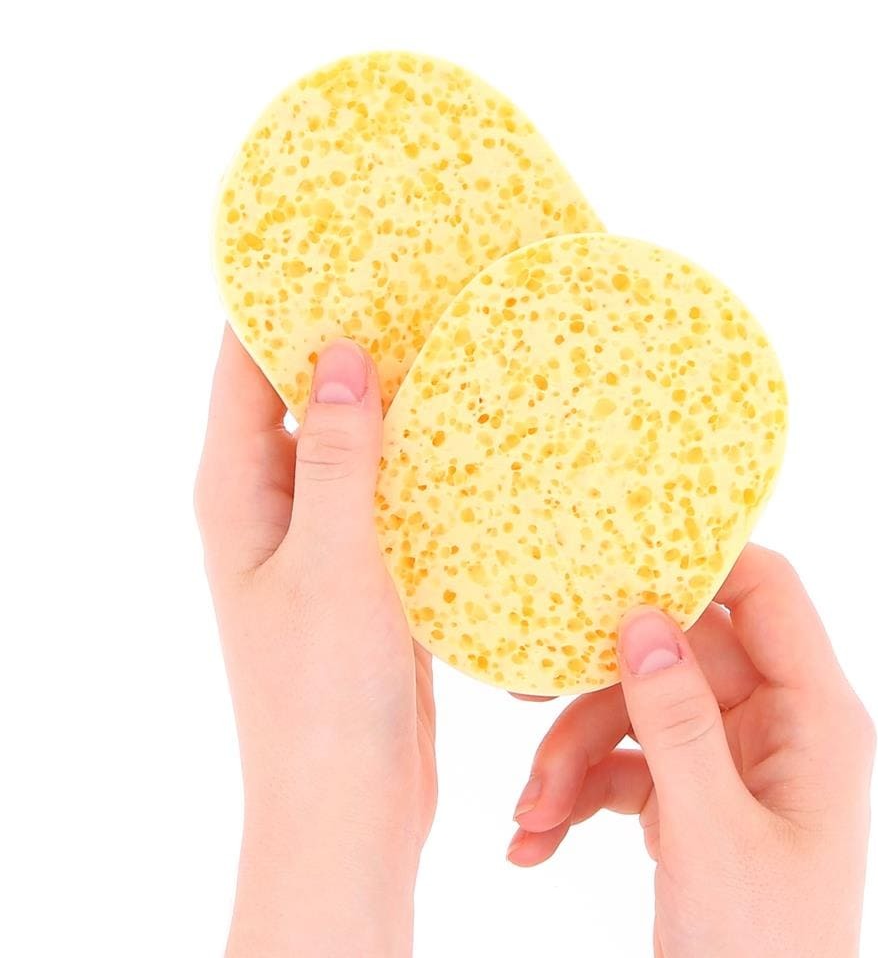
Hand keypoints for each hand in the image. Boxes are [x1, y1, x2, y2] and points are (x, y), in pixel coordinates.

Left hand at [195, 329, 435, 957]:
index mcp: (238, 492)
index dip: (275, 301)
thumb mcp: (331, 563)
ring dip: (392, 401)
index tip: (330, 243)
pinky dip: (422, 461)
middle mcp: (272, 506)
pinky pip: (390, 493)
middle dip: (347, 339)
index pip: (240, 366)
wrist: (347, 802)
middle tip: (414, 280)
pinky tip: (472, 434)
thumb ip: (335, 457)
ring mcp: (322, 538)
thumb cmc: (320, 695)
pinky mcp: (367, 571)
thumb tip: (337, 352)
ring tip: (451, 340)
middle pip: (299, 395)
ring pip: (353, 443)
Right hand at [508, 545, 873, 957]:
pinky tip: (536, 839)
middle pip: (676, 658)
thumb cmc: (762, 952)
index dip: (700, 560)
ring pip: (637, 713)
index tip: (615, 554)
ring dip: (572, 757)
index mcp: (815, 718)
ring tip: (529, 814)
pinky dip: (578, 794)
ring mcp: (729, 762)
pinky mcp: (690, 798)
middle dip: (596, 697)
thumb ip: (678, 723)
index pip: (766, 593)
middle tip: (528, 707)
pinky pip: (625, 766)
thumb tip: (643, 620)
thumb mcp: (713, 835)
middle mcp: (775, 725)